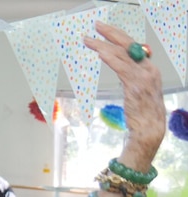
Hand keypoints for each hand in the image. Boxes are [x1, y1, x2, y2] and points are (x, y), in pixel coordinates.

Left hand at [84, 22, 165, 169]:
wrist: (149, 129)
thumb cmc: (141, 113)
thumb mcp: (136, 89)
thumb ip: (129, 76)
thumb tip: (118, 65)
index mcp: (149, 68)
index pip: (133, 46)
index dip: (118, 36)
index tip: (105, 30)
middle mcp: (149, 69)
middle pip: (128, 45)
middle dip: (111, 33)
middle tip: (96, 26)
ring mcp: (144, 76)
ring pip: (122, 54)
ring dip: (103, 45)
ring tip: (88, 39)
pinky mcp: (136, 86)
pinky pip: (122, 68)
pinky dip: (110, 58)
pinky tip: (100, 52)